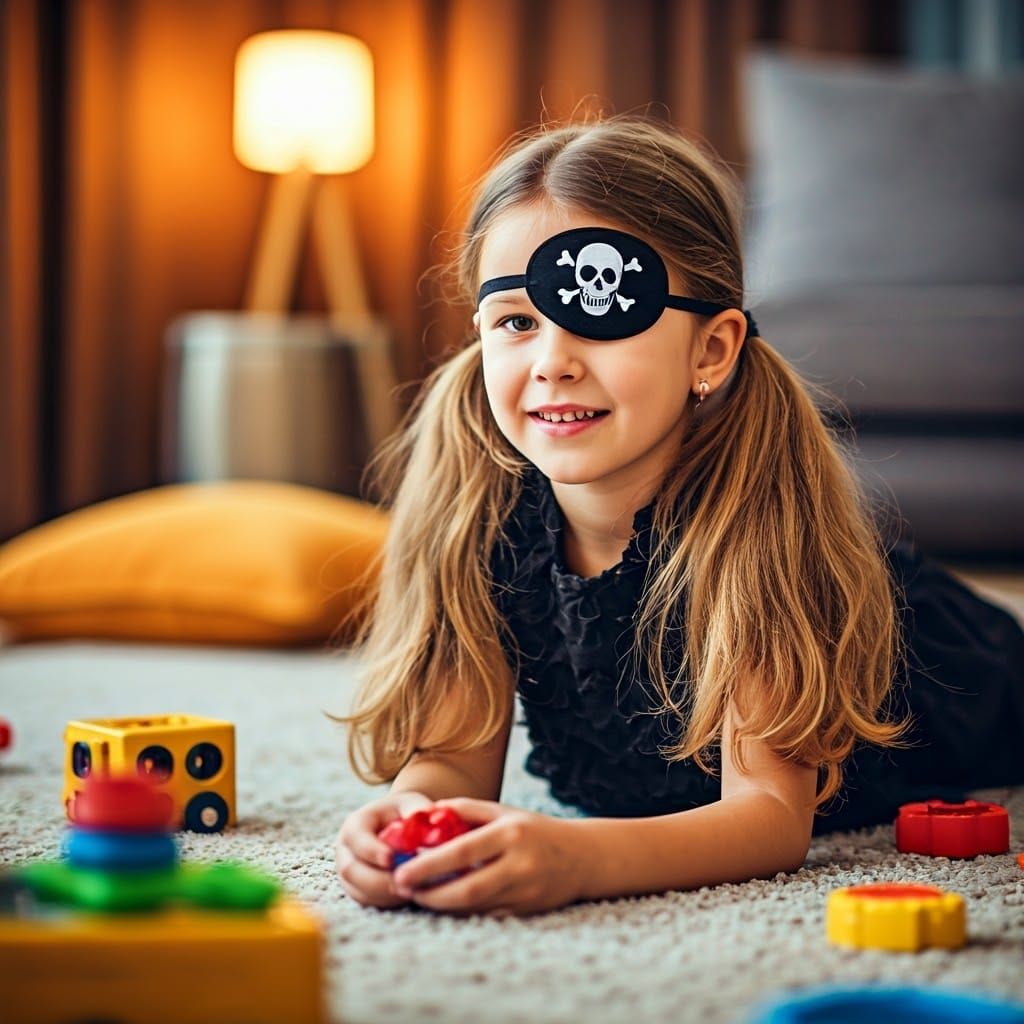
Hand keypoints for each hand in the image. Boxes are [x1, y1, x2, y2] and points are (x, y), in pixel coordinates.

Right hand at [335, 791, 433, 908]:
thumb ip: (417, 808)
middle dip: (380, 880)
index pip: (357, 839)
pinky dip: (390, 901)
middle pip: (352, 871)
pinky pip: (370, 901)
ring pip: (361, 891)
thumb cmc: (404, 812)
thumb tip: (429, 815)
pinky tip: (410, 893)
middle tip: (407, 883)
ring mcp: (350, 872)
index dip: (372, 851)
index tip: (391, 859)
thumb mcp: (409, 803)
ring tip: (414, 889)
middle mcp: (346, 850)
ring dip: (387, 893)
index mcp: (356, 825)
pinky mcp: (358, 889)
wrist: (397, 824)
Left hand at [389, 797, 583, 917]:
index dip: (428, 865)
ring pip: (474, 908)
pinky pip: (486, 916)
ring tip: (417, 896)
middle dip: (430, 895)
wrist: (582, 857)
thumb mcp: (505, 811)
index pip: (462, 852)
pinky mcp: (526, 912)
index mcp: (511, 833)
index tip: (402, 871)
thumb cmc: (535, 830)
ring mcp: (525, 892)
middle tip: (403, 890)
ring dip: (441, 906)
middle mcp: (519, 864)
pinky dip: (462, 914)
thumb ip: (468, 810)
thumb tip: (428, 812)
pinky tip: (444, 905)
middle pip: (466, 889)